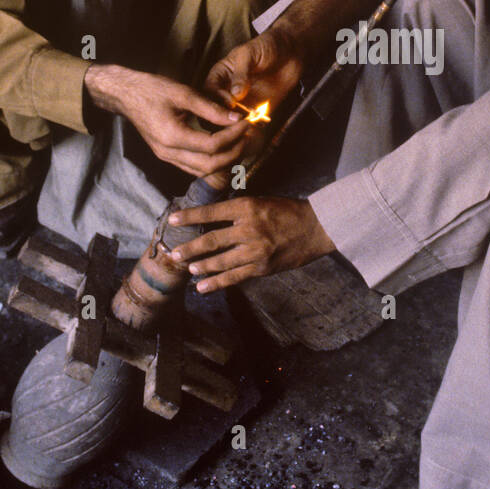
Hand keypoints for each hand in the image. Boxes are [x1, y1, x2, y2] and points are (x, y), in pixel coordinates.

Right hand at [84, 64, 249, 176]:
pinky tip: (223, 147)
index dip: (234, 136)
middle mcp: (168, 152)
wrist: (125, 95)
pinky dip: (212, 162)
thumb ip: (211, 108)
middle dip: (234, 152)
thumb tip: (236, 117)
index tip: (247, 122)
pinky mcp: (167, 156)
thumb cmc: (151, 89)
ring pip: (203, 171)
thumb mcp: (183, 93)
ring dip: (225, 160)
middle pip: (211, 165)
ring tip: (239, 141)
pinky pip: (194, 168)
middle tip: (247, 135)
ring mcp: (166, 157)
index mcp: (172, 136)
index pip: (213, 146)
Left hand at [167, 195, 334, 290]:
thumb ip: (239, 211)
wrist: (316, 228)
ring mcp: (256, 250)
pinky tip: (202, 287)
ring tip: (189, 268)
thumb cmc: (288, 212)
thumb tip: (211, 218)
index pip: (212, 212)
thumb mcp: (262, 201)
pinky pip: (235, 277)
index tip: (173, 220)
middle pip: (212, 240)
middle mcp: (250, 228)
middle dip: (190, 248)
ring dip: (202, 266)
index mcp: (248, 207)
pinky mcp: (262, 267)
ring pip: (221, 261)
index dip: (190, 216)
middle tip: (174, 253)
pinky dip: (217, 282)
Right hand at [205, 29, 303, 118]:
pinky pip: (249, 122)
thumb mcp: (250, 53)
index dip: (217, 98)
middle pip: (216, 109)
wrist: (291, 51)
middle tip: (238, 117)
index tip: (231, 102)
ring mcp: (241, 101)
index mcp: (220, 74)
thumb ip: (241, 73)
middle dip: (225, 115)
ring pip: (230, 119)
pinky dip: (252, 127)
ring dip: (237, 124)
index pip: (209, 91)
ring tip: (248, 124)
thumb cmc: (267, 45)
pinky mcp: (256, 109)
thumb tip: (236, 94)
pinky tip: (258, 125)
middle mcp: (227, 90)